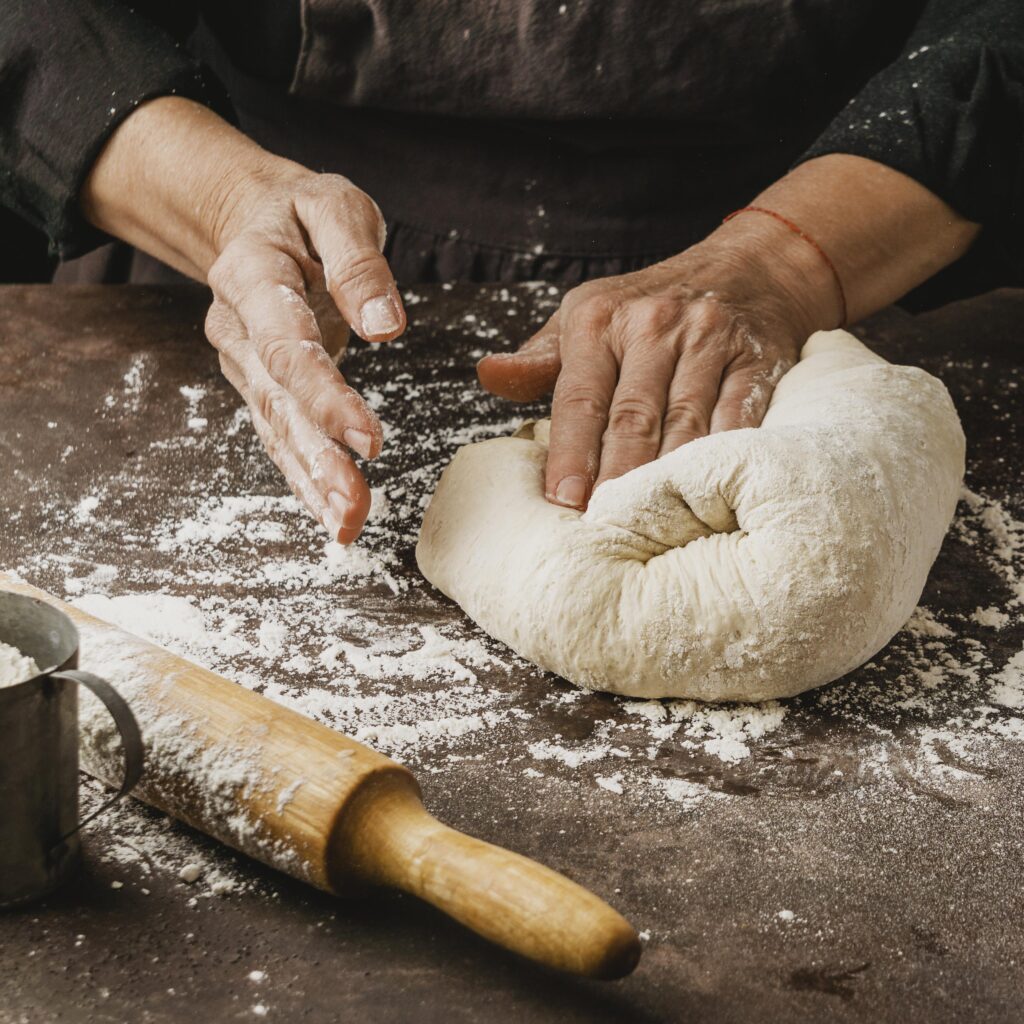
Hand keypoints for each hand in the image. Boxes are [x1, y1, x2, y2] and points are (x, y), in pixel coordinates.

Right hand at [81, 98, 406, 542]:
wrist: (247, 219)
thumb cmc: (299, 212)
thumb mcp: (333, 207)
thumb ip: (358, 263)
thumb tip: (386, 327)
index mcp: (252, 276)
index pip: (289, 348)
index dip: (326, 399)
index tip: (370, 441)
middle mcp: (238, 328)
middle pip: (280, 404)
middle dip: (318, 461)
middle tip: (355, 509)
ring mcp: (244, 363)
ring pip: (277, 430)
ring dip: (312, 482)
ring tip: (348, 525)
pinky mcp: (260, 385)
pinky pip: (280, 435)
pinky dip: (305, 478)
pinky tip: (332, 513)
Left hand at [478, 217, 835, 509]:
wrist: (748, 267)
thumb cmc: (649, 306)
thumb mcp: (585, 317)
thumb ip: (539, 359)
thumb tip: (489, 376)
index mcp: (600, 318)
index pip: (579, 398)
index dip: (570, 454)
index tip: (563, 501)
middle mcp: (654, 324)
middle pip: (632, 417)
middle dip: (615, 477)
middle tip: (603, 527)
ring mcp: (709, 340)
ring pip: (684, 424)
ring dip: (666, 479)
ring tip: (649, 524)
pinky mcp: (756, 360)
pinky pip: (738, 418)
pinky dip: (721, 460)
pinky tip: (707, 495)